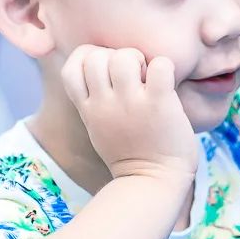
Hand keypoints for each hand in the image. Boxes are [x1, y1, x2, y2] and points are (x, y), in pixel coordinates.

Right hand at [61, 45, 196, 182]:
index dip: (89, 57)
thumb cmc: (131, 154)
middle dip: (116, 56)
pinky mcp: (158, 104)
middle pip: (96, 55)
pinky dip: (166, 67)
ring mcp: (131, 103)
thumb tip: (102, 70)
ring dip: (140, 60)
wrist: (153, 182)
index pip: (71, 66)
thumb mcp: (99, 127)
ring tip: (150, 79)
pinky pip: (160, 66)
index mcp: (89, 108)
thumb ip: (96, 101)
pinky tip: (168, 84)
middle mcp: (105, 103)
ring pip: (123, 56)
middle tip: (135, 75)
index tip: (108, 70)